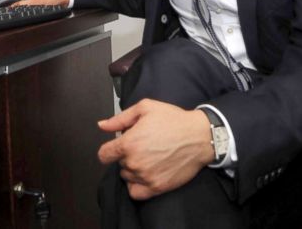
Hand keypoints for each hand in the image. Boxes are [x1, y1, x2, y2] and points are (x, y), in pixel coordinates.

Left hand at [97, 100, 213, 199]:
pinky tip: (145, 174)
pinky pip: (136, 193)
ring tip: (148, 158)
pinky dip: (137, 185)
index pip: (104, 154)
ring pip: (127, 177)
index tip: (116, 148)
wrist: (199, 137)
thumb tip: (102, 125)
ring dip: (133, 169)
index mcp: (128, 143)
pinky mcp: (157, 187)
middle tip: (142, 146)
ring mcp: (145, 177)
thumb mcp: (145, 108)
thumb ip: (120, 119)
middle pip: (118, 164)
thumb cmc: (173, 120)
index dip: (109, 150)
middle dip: (126, 155)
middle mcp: (134, 162)